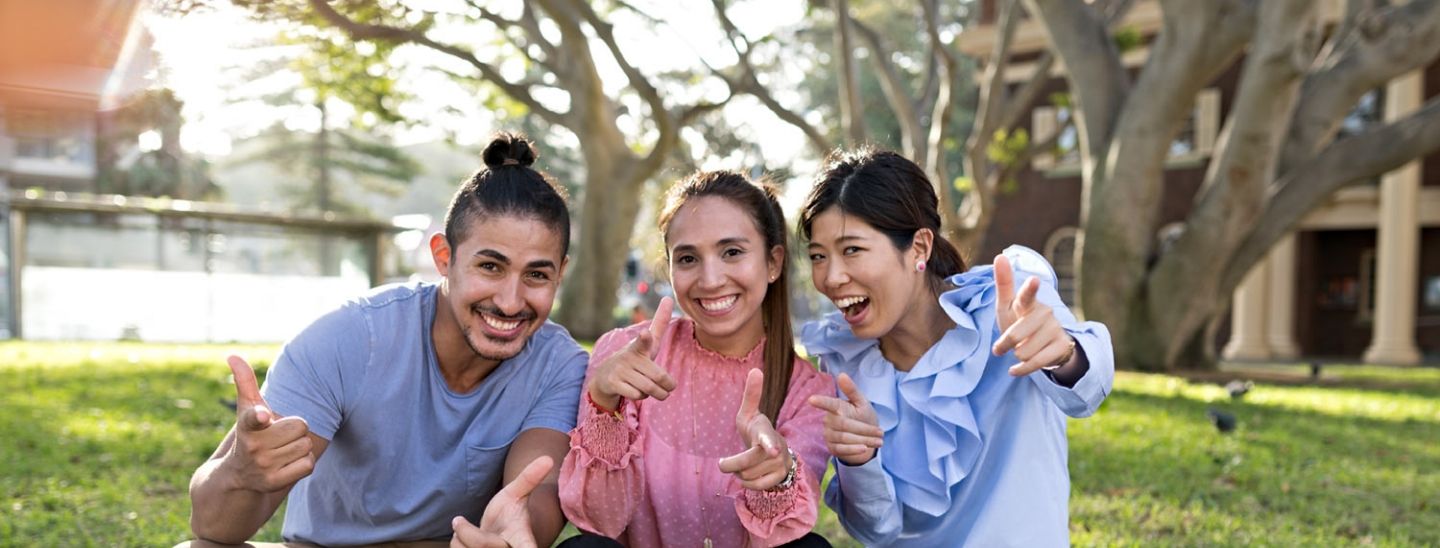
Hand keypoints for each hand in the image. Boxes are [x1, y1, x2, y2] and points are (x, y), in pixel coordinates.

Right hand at [224, 355, 313, 492]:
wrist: (239, 474)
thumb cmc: (251, 432)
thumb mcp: (246, 408)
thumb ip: (244, 381)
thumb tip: (232, 354)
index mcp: (246, 425)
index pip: (252, 417)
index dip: (258, 416)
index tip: (262, 416)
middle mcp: (252, 447)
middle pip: (300, 426)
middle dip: (295, 429)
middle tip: (279, 435)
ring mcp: (263, 467)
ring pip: (306, 445)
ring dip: (300, 445)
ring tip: (281, 449)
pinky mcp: (274, 482)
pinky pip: (308, 464)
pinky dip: (304, 462)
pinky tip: (288, 462)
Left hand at [450, 456, 552, 547]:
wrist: (497, 532)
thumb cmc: (510, 514)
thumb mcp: (517, 494)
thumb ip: (530, 478)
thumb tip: (548, 458)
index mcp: (523, 540)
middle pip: (484, 545)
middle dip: (468, 533)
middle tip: (458, 521)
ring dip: (459, 538)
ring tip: (466, 533)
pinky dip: (456, 544)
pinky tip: (463, 542)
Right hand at [587, 297, 678, 410]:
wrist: (605, 376)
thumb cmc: (635, 358)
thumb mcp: (648, 342)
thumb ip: (659, 323)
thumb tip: (668, 297)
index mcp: (640, 347)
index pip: (644, 341)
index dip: (645, 338)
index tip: (645, 334)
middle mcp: (629, 356)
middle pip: (658, 377)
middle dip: (666, 387)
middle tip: (668, 388)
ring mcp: (619, 370)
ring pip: (648, 388)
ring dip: (654, 393)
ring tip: (651, 389)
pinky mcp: (613, 383)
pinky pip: (636, 396)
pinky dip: (640, 397)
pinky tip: (636, 392)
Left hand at [717, 369, 791, 489]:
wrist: (776, 452)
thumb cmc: (756, 430)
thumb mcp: (750, 414)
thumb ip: (751, 395)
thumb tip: (755, 369)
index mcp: (765, 431)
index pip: (767, 437)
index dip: (768, 443)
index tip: (772, 450)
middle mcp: (777, 448)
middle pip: (746, 463)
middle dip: (731, 464)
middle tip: (722, 463)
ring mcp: (780, 464)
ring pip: (748, 476)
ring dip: (739, 473)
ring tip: (741, 467)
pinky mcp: (780, 477)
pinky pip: (755, 487)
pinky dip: (747, 483)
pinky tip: (748, 477)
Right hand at [806, 373, 882, 465]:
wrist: (866, 438)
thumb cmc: (863, 416)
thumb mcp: (862, 403)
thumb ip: (852, 390)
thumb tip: (842, 374)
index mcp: (836, 407)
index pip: (828, 403)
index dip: (821, 401)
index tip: (811, 399)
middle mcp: (829, 420)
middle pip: (844, 424)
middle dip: (864, 429)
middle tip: (881, 433)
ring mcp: (828, 435)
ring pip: (845, 438)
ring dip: (864, 440)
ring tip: (879, 441)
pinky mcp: (831, 448)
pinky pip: (842, 449)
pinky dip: (855, 449)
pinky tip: (865, 449)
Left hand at [991, 255, 1075, 376]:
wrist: (1042, 345)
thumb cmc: (1019, 320)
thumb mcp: (1008, 305)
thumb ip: (1004, 284)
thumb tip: (1000, 256)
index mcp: (1028, 302)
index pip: (1027, 296)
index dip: (1030, 289)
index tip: (1033, 281)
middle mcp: (1044, 313)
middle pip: (1016, 335)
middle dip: (1005, 344)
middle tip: (1003, 346)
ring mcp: (1055, 329)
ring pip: (1024, 351)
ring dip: (1017, 355)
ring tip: (1022, 349)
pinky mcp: (1062, 346)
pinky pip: (1035, 363)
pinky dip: (1021, 369)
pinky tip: (1015, 369)